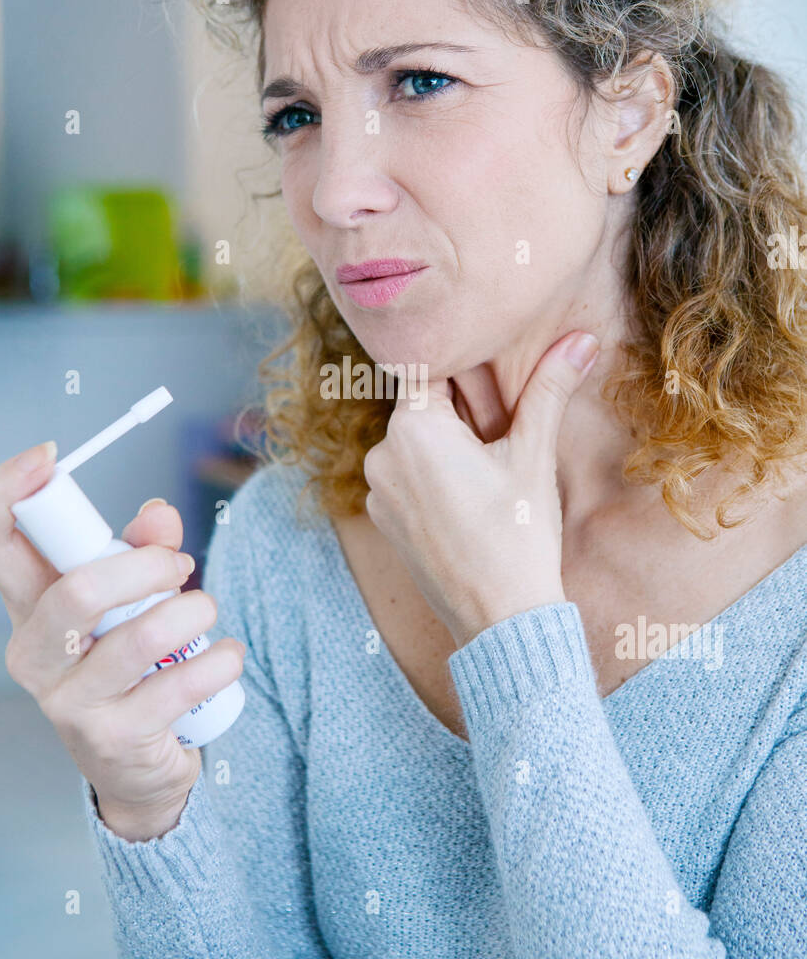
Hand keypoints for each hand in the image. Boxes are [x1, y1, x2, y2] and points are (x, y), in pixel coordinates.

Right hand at [0, 445, 244, 839]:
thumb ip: (144, 549)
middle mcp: (34, 654)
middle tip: (179, 566)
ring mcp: (67, 702)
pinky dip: (219, 660)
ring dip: (191, 612)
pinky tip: (227, 656)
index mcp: (29, 607)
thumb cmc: (131, 667)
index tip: (49, 455)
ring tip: (206, 611)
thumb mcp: (132, 599)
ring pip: (136, 637)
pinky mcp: (112, 738)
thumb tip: (161, 514)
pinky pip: (178, 685)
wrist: (139, 768)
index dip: (7, 489)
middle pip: (76, 589)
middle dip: (145, 565)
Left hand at [362, 331, 599, 648]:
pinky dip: (434, 478)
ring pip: (415, 444)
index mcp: (411, 428)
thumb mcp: (533, 455)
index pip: (431, 368)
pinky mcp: (383, 520)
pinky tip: (470, 500)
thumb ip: (549, 390)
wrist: (499, 618)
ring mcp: (377, 491)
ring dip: (448, 445)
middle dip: (462, 411)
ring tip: (489, 472)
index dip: (466, 366)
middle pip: (423, 407)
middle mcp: (381, 454)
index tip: (495, 377)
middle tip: (503, 432)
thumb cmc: (518, 535)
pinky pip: (407, 479)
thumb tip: (580, 340)